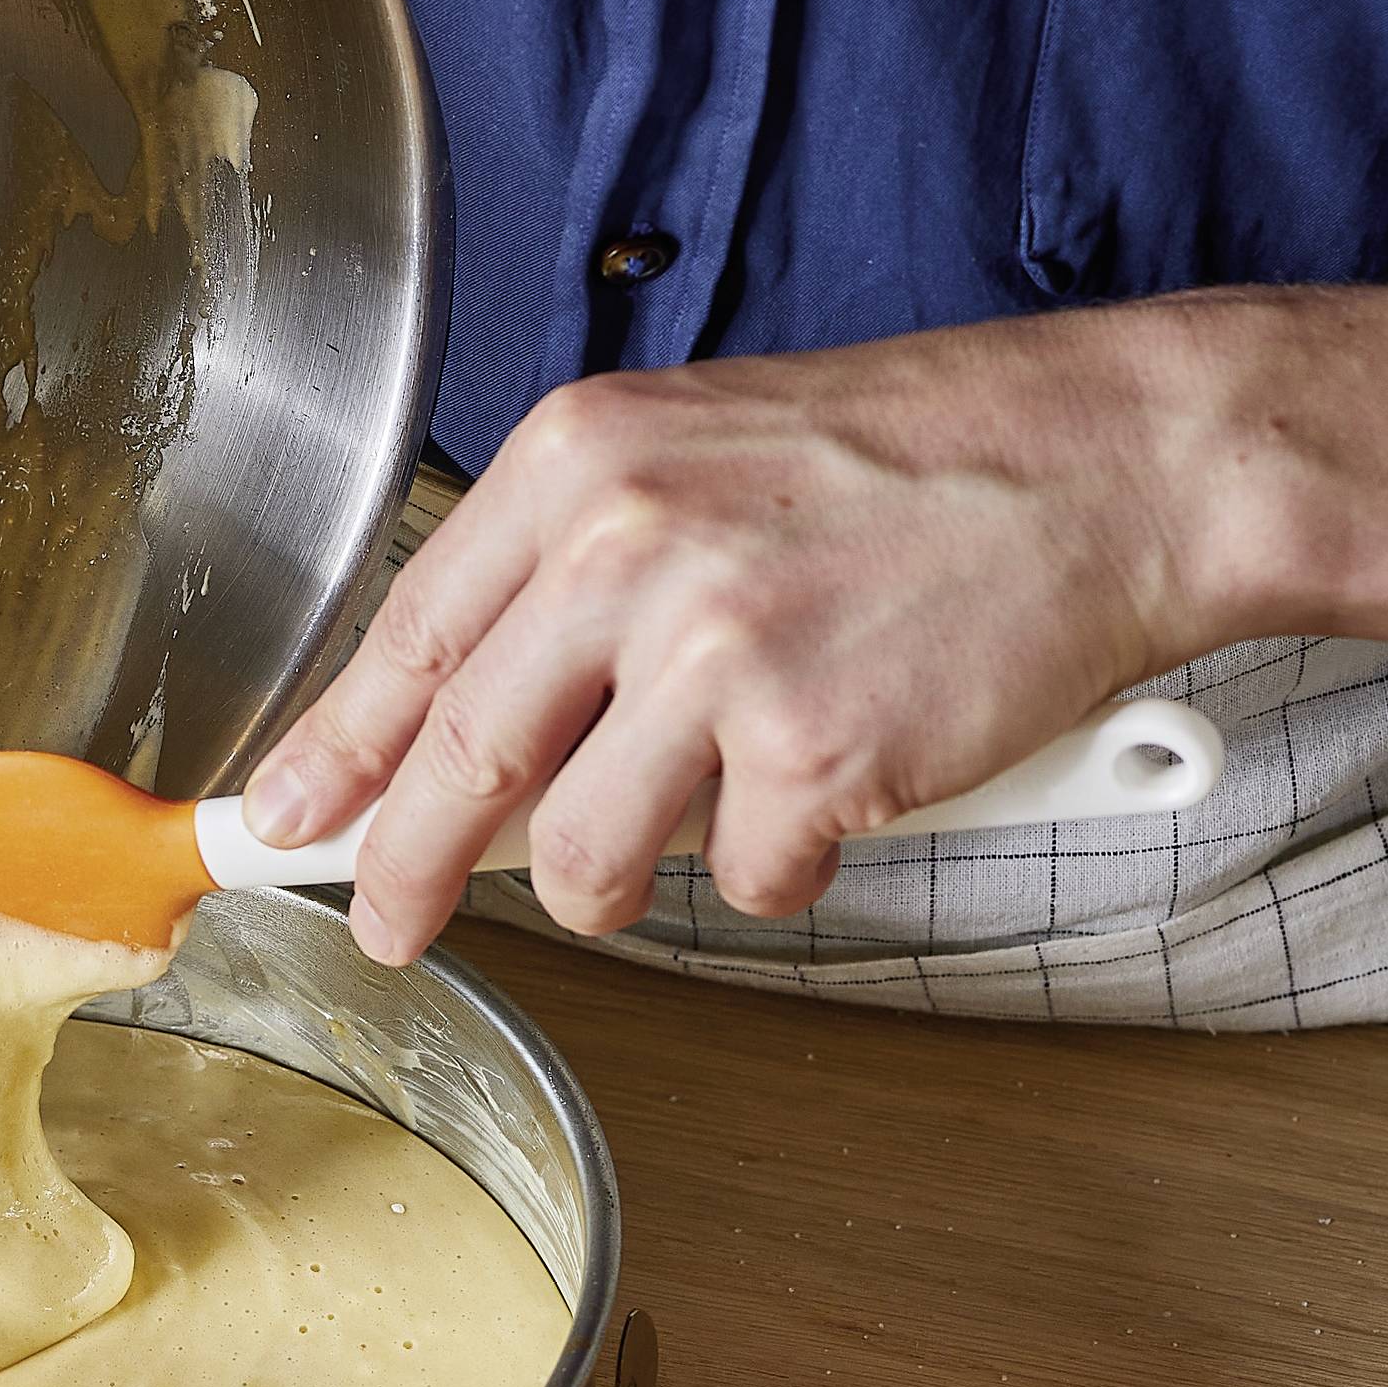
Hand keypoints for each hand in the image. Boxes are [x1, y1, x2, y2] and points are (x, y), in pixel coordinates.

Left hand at [241, 299, 1344, 966]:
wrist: (1108, 460)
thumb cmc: (903, 464)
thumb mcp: (688, 463)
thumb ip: (560, 586)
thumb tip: (443, 735)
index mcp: (578, 465)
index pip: (407, 641)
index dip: (333, 753)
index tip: (279, 821)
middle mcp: (628, 550)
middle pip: (459, 760)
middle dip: (403, 870)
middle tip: (384, 925)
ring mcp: (720, 652)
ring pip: (582, 854)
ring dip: (615, 879)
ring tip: (695, 819)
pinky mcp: (814, 749)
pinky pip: (740, 877)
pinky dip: (780, 858)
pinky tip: (836, 779)